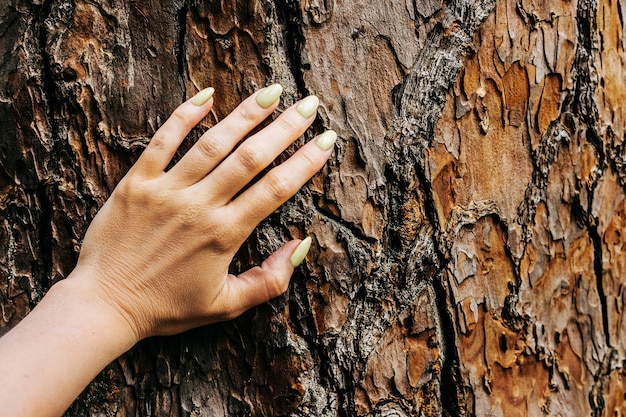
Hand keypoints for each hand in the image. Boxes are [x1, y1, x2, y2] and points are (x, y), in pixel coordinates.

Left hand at [69, 84, 335, 340]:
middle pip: (251, 158)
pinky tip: (207, 95)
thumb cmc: (166, 309)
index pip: (275, 189)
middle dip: (285, 128)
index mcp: (224, 234)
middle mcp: (199, 206)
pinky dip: (184, 116)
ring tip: (272, 92)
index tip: (326, 141)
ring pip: (213, 143)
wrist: (104, 306)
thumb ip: (269, 280)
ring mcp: (166, 191)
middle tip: (309, 106)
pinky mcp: (137, 183)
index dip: (305, 162)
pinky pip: (162, 141)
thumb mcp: (226, 305)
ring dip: (245, 115)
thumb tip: (301, 245)